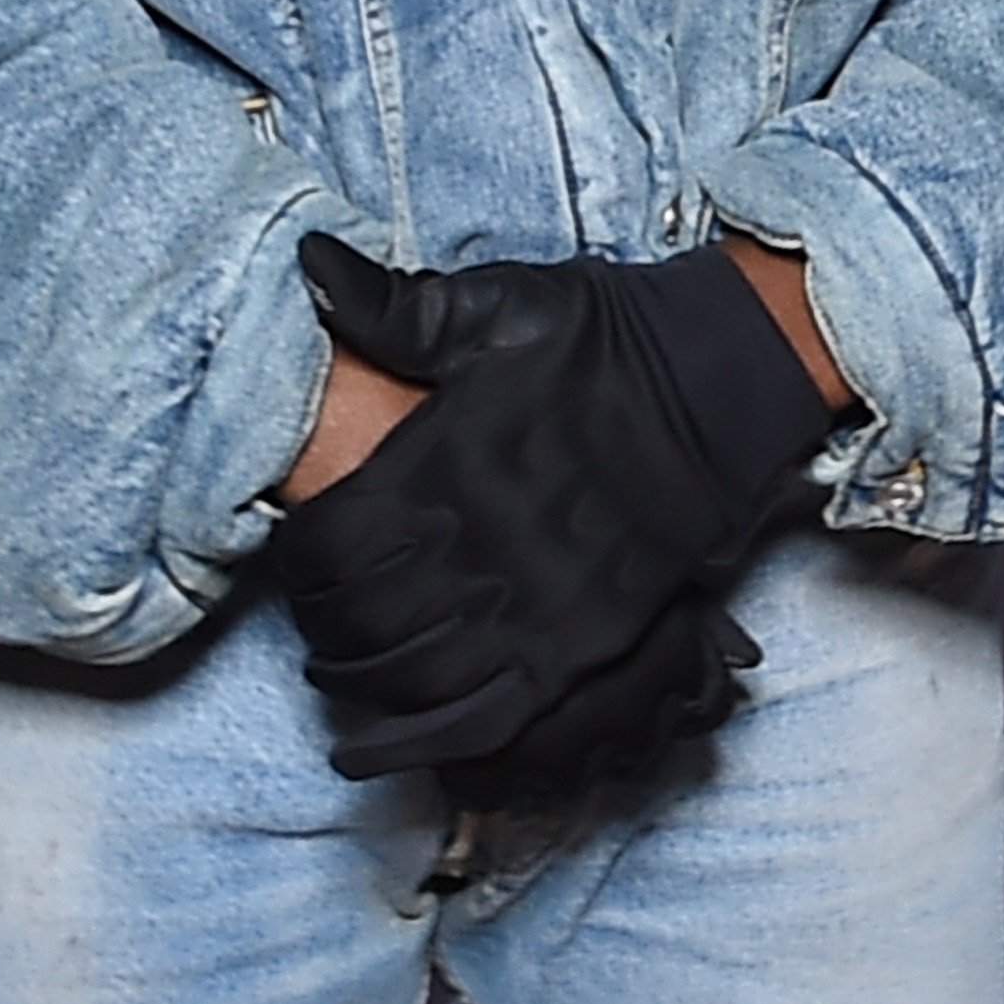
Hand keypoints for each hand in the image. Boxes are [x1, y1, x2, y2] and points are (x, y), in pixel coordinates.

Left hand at [260, 235, 842, 798]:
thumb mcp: (498, 306)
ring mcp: (536, 605)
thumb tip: (305, 263)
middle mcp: (486, 545)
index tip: (289, 545)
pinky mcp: (582, 646)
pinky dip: (433, 739)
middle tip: (309, 613)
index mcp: (451, 463)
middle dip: (318, 626)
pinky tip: (399, 736)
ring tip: (341, 669)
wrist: (714, 390)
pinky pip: (490, 720)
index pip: (330, 544)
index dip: (292, 557)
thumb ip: (394, 306)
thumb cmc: (599, 343)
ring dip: (362, 685)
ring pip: (415, 680)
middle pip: (361, 622)